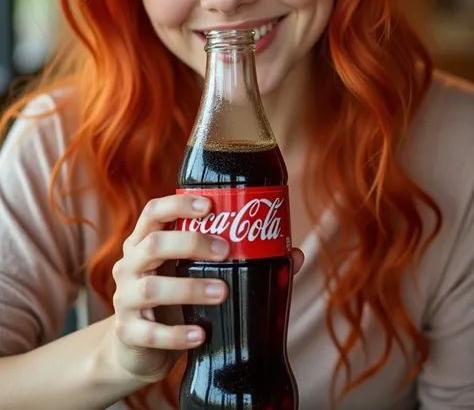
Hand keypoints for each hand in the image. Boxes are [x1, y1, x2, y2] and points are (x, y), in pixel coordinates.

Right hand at [104, 194, 304, 386]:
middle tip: (226, 249)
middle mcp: (129, 265)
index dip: (178, 205)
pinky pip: (150, 332)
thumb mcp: (194, 274)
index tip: (209, 205)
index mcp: (144, 243)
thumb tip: (294, 254)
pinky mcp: (128, 333)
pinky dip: (176, 334)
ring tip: (221, 292)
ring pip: (150, 288)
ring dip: (189, 288)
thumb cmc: (174, 300)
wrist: (138, 349)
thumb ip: (235, 262)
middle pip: (152, 244)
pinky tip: (200, 335)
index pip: (153, 212)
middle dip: (190, 243)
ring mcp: (124, 299)